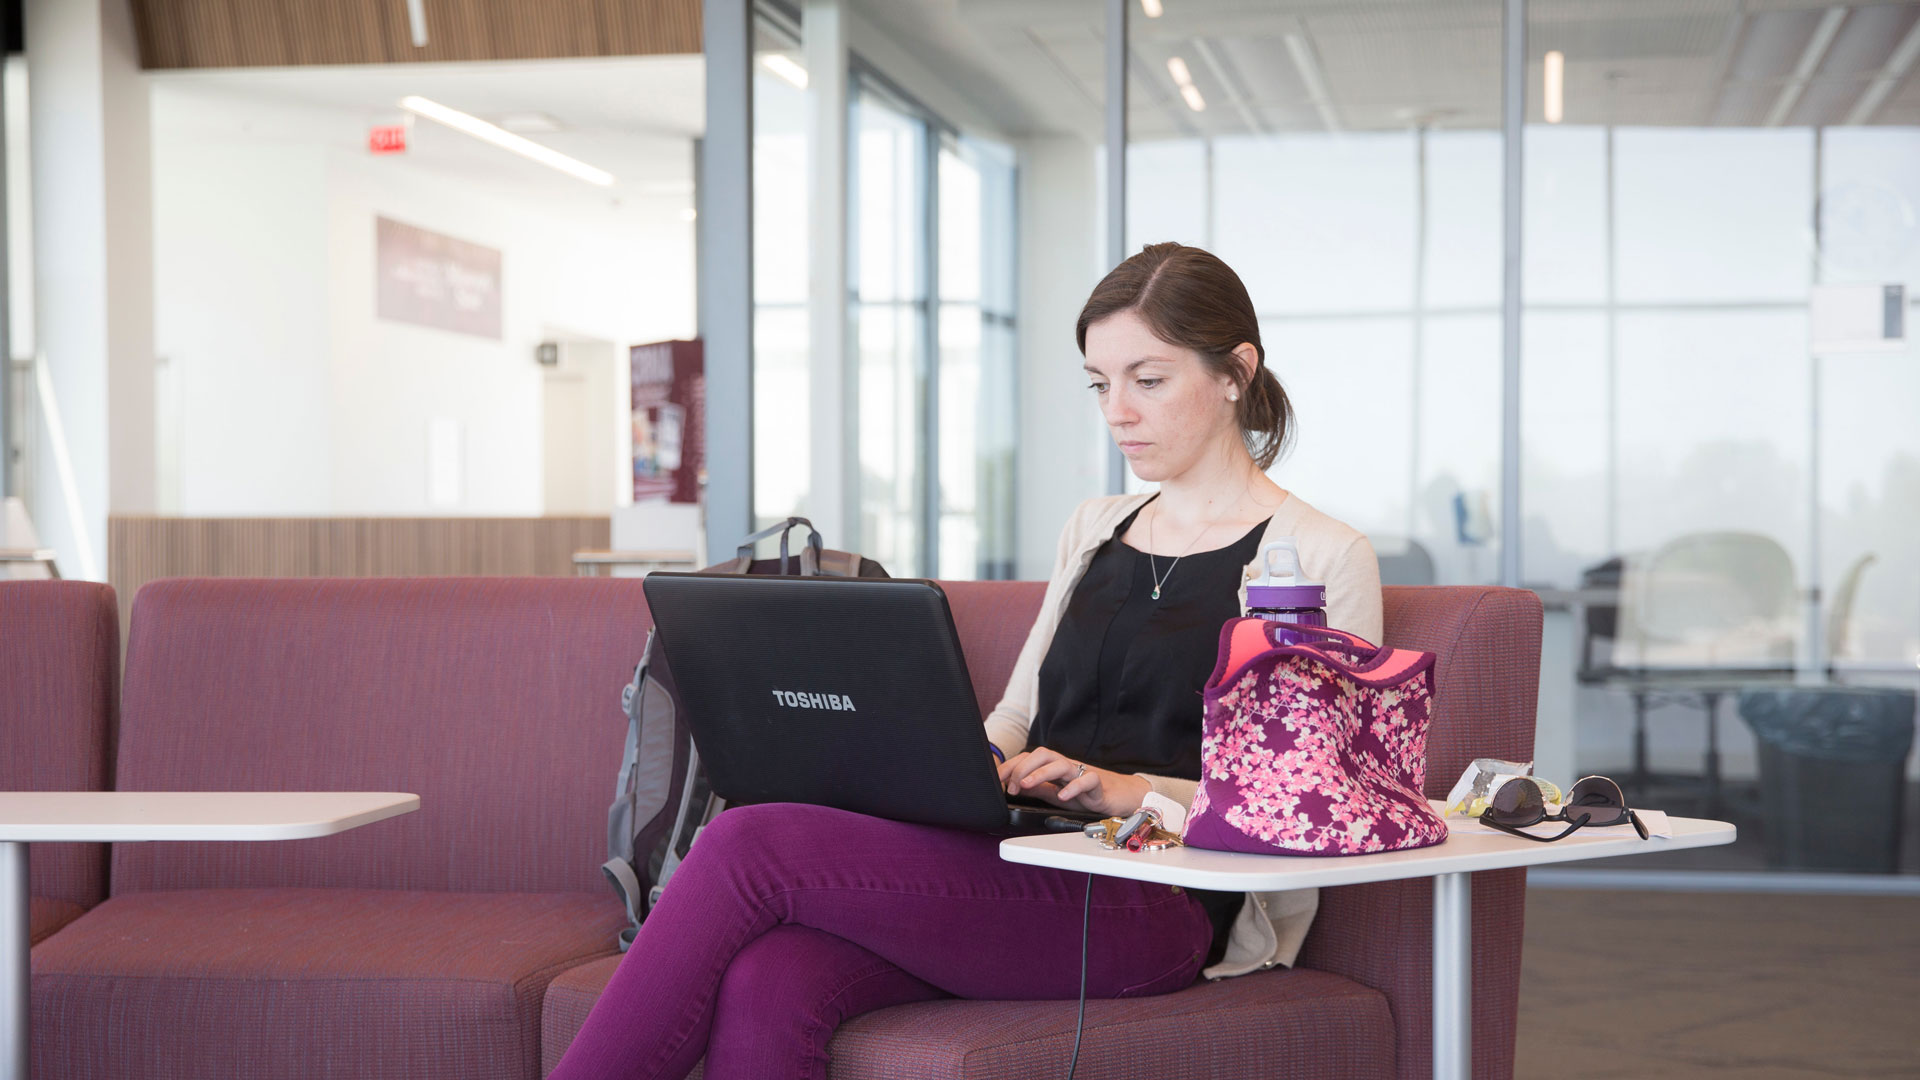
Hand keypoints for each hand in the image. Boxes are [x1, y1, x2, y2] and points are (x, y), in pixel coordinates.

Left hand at [997, 747, 1150, 817]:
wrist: (1121, 796)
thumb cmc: (1088, 794)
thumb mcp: (1057, 794)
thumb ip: (1039, 789)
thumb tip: (1015, 787)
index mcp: (1054, 767)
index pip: (1029, 758)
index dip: (1011, 766)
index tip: (998, 779)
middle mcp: (1067, 766)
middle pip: (1042, 754)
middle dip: (1022, 767)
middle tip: (1012, 785)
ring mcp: (1082, 773)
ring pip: (1061, 764)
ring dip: (1040, 773)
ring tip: (1027, 785)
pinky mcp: (1098, 784)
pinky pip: (1087, 780)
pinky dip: (1074, 787)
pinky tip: (1063, 795)